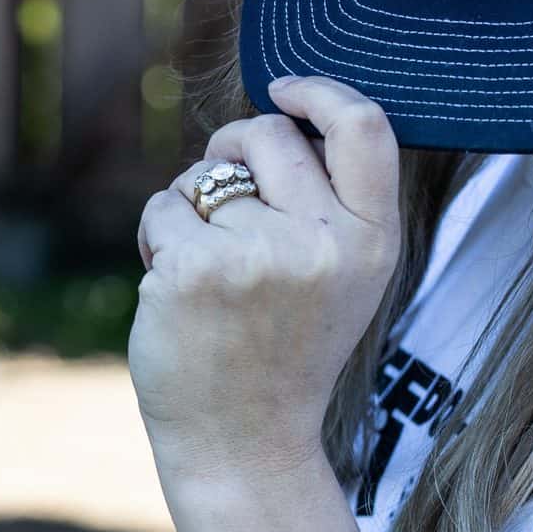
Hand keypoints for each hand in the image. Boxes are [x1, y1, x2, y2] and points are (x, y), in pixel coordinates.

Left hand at [130, 75, 400, 487]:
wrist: (244, 442)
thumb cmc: (287, 350)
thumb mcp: (343, 277)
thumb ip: (331, 201)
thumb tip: (283, 113)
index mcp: (373, 241)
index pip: (364, 128)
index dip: (319, 90)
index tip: (284, 89)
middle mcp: (324, 244)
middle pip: (269, 134)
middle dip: (234, 151)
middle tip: (227, 200)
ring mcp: (259, 256)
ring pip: (205, 175)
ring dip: (192, 207)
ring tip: (209, 272)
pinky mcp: (194, 269)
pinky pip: (163, 207)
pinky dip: (158, 237)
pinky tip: (177, 290)